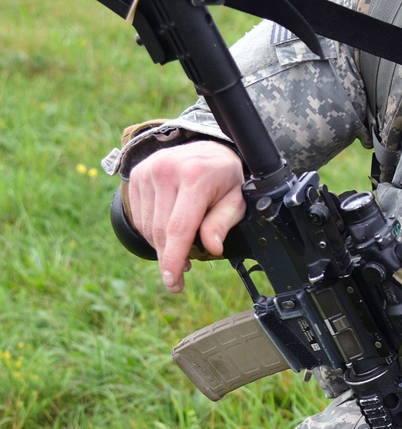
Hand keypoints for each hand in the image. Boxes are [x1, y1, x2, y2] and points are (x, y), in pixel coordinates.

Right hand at [126, 140, 245, 292]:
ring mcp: (149, 170)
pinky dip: (151, 231)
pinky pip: (138, 216)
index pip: (179, 227)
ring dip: (160, 245)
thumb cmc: (225, 178)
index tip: (172, 281)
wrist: (207, 148)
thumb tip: (213, 247)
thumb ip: (223, 222)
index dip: (174, 258)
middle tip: (177, 277)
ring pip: (147, 226)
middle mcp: (167, 170)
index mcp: (196, 177)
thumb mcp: (237, 199)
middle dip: (168, 259)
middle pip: (160, 231)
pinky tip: (167, 230)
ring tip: (179, 248)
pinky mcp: (136, 174)